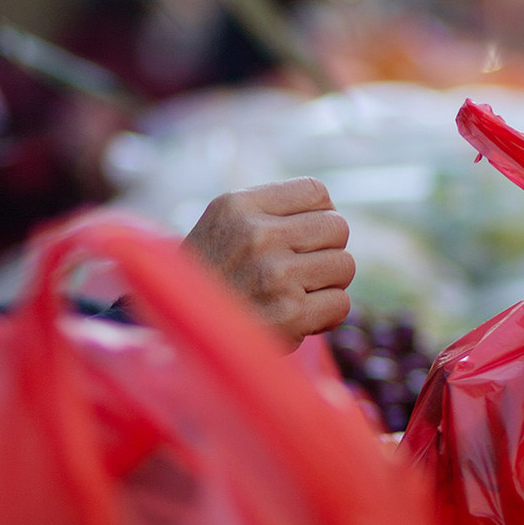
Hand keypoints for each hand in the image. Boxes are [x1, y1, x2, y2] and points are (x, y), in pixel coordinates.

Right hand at [183, 179, 356, 340]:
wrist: (179, 333)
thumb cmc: (210, 279)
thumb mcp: (223, 225)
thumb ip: (270, 212)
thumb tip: (332, 212)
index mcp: (238, 205)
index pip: (315, 191)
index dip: (319, 214)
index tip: (303, 236)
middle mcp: (256, 235)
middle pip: (337, 227)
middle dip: (326, 250)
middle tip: (300, 270)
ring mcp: (274, 274)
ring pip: (344, 265)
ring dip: (327, 284)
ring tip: (295, 294)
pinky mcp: (289, 313)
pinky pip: (340, 303)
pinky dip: (325, 315)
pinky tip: (299, 318)